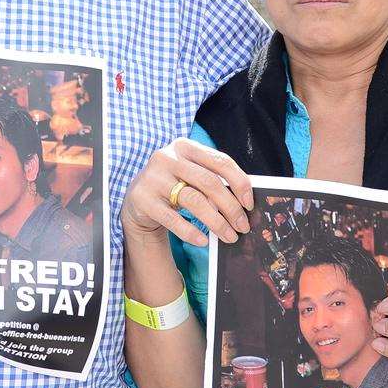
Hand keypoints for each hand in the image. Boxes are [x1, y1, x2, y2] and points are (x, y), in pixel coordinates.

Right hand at [121, 138, 253, 245]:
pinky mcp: (143, 199)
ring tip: (229, 236)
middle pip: (209, 182)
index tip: (249, 204)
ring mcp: (153, 178)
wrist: (137, 200)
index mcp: (184, 146)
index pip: (220, 161)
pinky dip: (191, 232)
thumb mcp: (190, 175)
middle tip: (243, 226)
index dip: (240, 183)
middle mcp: (167, 158)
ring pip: (194, 200)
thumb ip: (213, 180)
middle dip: (231, 207)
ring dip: (216, 222)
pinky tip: (203, 241)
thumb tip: (243, 203)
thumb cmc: (173, 186)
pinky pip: (173, 219)